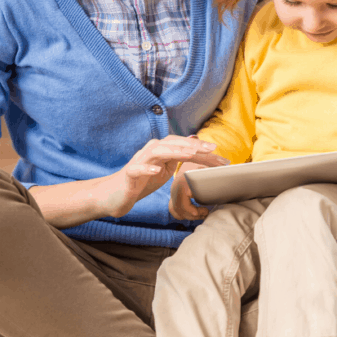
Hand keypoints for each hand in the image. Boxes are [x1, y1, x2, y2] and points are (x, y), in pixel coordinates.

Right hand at [96, 135, 227, 218]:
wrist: (116, 194)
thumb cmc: (143, 181)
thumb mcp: (165, 168)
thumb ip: (179, 156)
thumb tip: (196, 141)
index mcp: (162, 150)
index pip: (184, 145)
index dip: (202, 149)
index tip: (220, 155)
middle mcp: (152, 151)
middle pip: (174, 144)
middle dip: (194, 147)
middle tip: (212, 151)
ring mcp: (140, 161)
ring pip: (158, 151)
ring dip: (175, 151)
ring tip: (190, 154)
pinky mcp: (130, 174)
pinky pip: (138, 169)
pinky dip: (147, 168)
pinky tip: (157, 170)